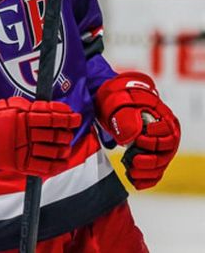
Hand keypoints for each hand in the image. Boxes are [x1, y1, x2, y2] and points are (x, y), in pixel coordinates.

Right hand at [0, 97, 81, 179]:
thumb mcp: (11, 106)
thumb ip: (32, 108)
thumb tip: (55, 109)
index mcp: (21, 118)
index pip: (50, 117)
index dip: (66, 118)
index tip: (75, 117)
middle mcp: (23, 135)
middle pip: (54, 134)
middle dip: (66, 133)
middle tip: (69, 131)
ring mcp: (22, 151)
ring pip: (52, 151)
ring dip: (64, 148)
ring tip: (66, 146)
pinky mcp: (20, 165)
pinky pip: (44, 168)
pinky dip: (58, 165)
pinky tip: (63, 161)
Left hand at [95, 72, 180, 188]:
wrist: (118, 106)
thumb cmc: (123, 103)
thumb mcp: (123, 104)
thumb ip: (128, 117)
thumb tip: (132, 136)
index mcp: (164, 119)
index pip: (168, 132)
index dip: (155, 138)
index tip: (139, 139)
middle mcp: (167, 136)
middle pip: (165, 152)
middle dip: (150, 160)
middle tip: (134, 160)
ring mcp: (161, 149)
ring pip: (161, 165)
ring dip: (147, 172)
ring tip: (131, 171)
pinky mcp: (153, 159)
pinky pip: (155, 174)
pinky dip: (146, 180)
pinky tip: (135, 183)